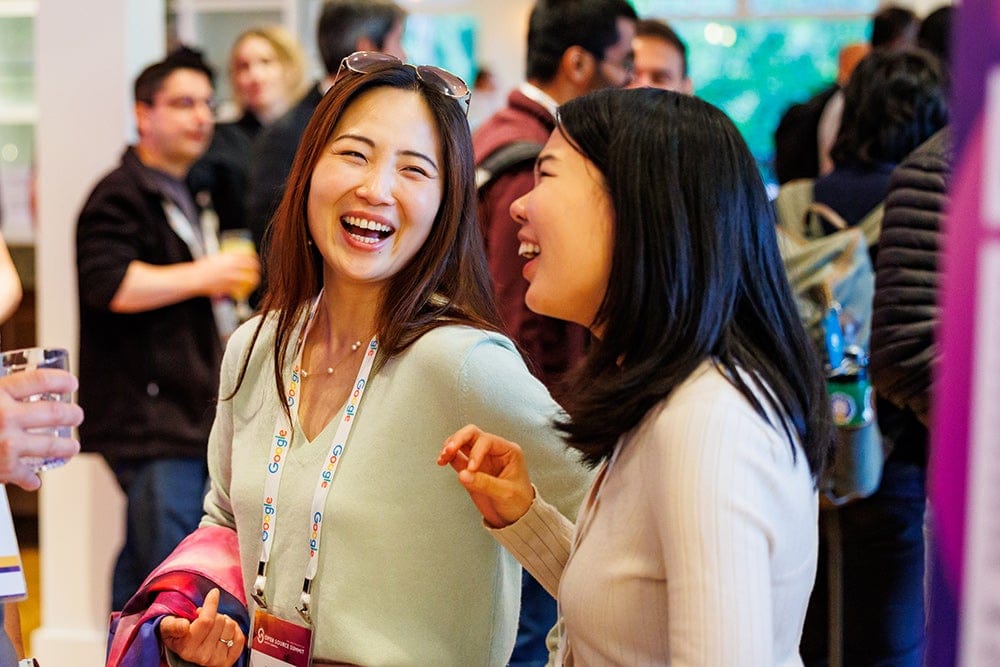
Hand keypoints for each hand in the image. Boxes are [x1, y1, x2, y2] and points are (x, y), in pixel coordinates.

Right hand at [0, 369, 82, 490]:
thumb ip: (1, 391)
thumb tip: (25, 385)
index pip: (40, 380)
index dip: (61, 380)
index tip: (72, 383)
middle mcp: (5, 416)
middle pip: (54, 412)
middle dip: (71, 413)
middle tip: (76, 415)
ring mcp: (6, 443)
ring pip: (52, 445)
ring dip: (67, 446)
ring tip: (71, 446)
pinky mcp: (3, 468)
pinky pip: (26, 475)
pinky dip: (31, 479)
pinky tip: (34, 479)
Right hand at [160, 588, 244, 666]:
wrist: (186, 652)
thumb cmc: (178, 636)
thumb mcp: (167, 627)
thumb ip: (173, 625)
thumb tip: (184, 625)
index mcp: (187, 647)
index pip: (206, 620)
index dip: (211, 604)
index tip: (214, 593)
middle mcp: (203, 656)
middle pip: (220, 620)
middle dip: (214, 614)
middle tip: (206, 619)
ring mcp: (216, 660)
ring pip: (231, 626)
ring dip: (225, 622)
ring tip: (214, 626)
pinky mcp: (228, 662)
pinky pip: (239, 638)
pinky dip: (235, 630)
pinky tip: (224, 632)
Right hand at [196, 253, 260, 299]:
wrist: (194, 279)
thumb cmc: (202, 269)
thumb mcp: (214, 259)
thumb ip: (224, 259)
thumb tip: (231, 258)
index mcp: (228, 258)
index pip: (247, 256)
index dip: (253, 259)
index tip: (255, 261)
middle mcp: (232, 266)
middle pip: (251, 267)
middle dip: (257, 269)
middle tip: (257, 272)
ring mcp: (231, 277)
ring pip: (249, 279)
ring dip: (254, 280)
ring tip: (255, 282)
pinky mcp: (228, 287)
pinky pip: (239, 289)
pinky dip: (243, 291)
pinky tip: (244, 292)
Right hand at [437, 424, 534, 527]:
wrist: (515, 518)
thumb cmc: (519, 502)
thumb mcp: (506, 493)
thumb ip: (484, 483)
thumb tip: (463, 475)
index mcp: (508, 451)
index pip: (487, 441)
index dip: (476, 453)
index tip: (471, 468)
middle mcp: (494, 451)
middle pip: (472, 434)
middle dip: (458, 439)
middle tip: (449, 450)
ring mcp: (482, 459)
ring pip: (462, 442)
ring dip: (451, 446)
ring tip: (443, 457)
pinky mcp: (471, 469)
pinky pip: (457, 457)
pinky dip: (449, 457)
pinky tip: (443, 461)